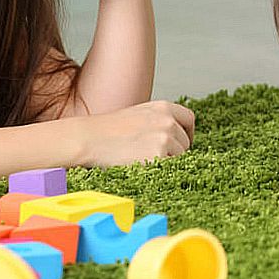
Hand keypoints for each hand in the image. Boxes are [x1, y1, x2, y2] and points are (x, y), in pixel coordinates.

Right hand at [77, 100, 194, 166]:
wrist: (89, 138)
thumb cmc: (108, 129)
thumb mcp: (138, 114)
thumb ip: (159, 120)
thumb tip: (175, 137)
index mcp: (163, 107)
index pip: (189, 119)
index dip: (186, 133)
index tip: (179, 143)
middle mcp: (167, 120)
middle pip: (185, 143)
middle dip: (174, 152)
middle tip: (150, 156)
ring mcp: (164, 138)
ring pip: (179, 158)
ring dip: (166, 162)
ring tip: (141, 159)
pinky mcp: (158, 156)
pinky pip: (169, 170)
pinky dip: (159, 172)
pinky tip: (141, 166)